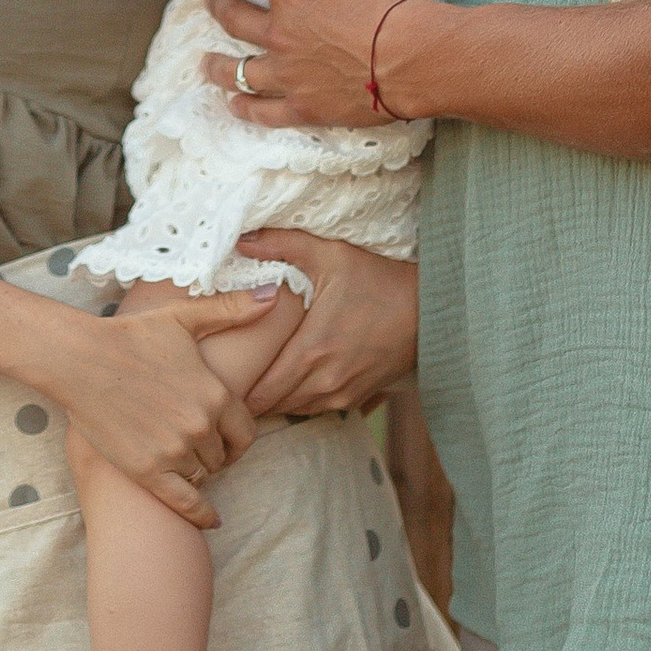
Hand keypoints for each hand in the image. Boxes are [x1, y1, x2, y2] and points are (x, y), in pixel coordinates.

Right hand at [50, 290, 279, 528]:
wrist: (81, 360)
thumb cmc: (132, 335)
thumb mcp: (184, 318)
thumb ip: (232, 309)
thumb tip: (274, 295)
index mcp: (215, 393)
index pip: (246, 431)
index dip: (238, 436)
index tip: (229, 437)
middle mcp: (200, 426)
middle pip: (223, 456)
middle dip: (215, 452)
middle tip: (200, 446)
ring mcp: (174, 452)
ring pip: (204, 476)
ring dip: (198, 471)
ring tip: (185, 462)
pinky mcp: (148, 472)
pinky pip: (186, 503)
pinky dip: (201, 514)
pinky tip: (210, 519)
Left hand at [204, 0, 433, 128]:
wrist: (414, 55)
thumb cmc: (394, 1)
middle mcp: (280, 32)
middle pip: (235, 17)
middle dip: (219, 4)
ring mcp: (288, 73)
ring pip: (238, 71)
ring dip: (217, 66)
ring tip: (204, 63)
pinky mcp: (305, 107)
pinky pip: (266, 113)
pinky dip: (248, 111)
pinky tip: (235, 107)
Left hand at [234, 232, 419, 416]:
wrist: (431, 307)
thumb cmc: (379, 278)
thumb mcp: (329, 253)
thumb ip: (281, 245)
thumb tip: (241, 240)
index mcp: (312, 351)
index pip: (262, 392)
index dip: (237, 391)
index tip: (220, 377)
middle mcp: (326, 381)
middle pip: (275, 406)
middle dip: (252, 397)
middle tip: (230, 379)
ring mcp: (345, 392)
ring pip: (296, 410)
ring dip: (277, 399)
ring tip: (256, 379)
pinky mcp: (359, 396)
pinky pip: (319, 408)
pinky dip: (301, 399)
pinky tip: (292, 380)